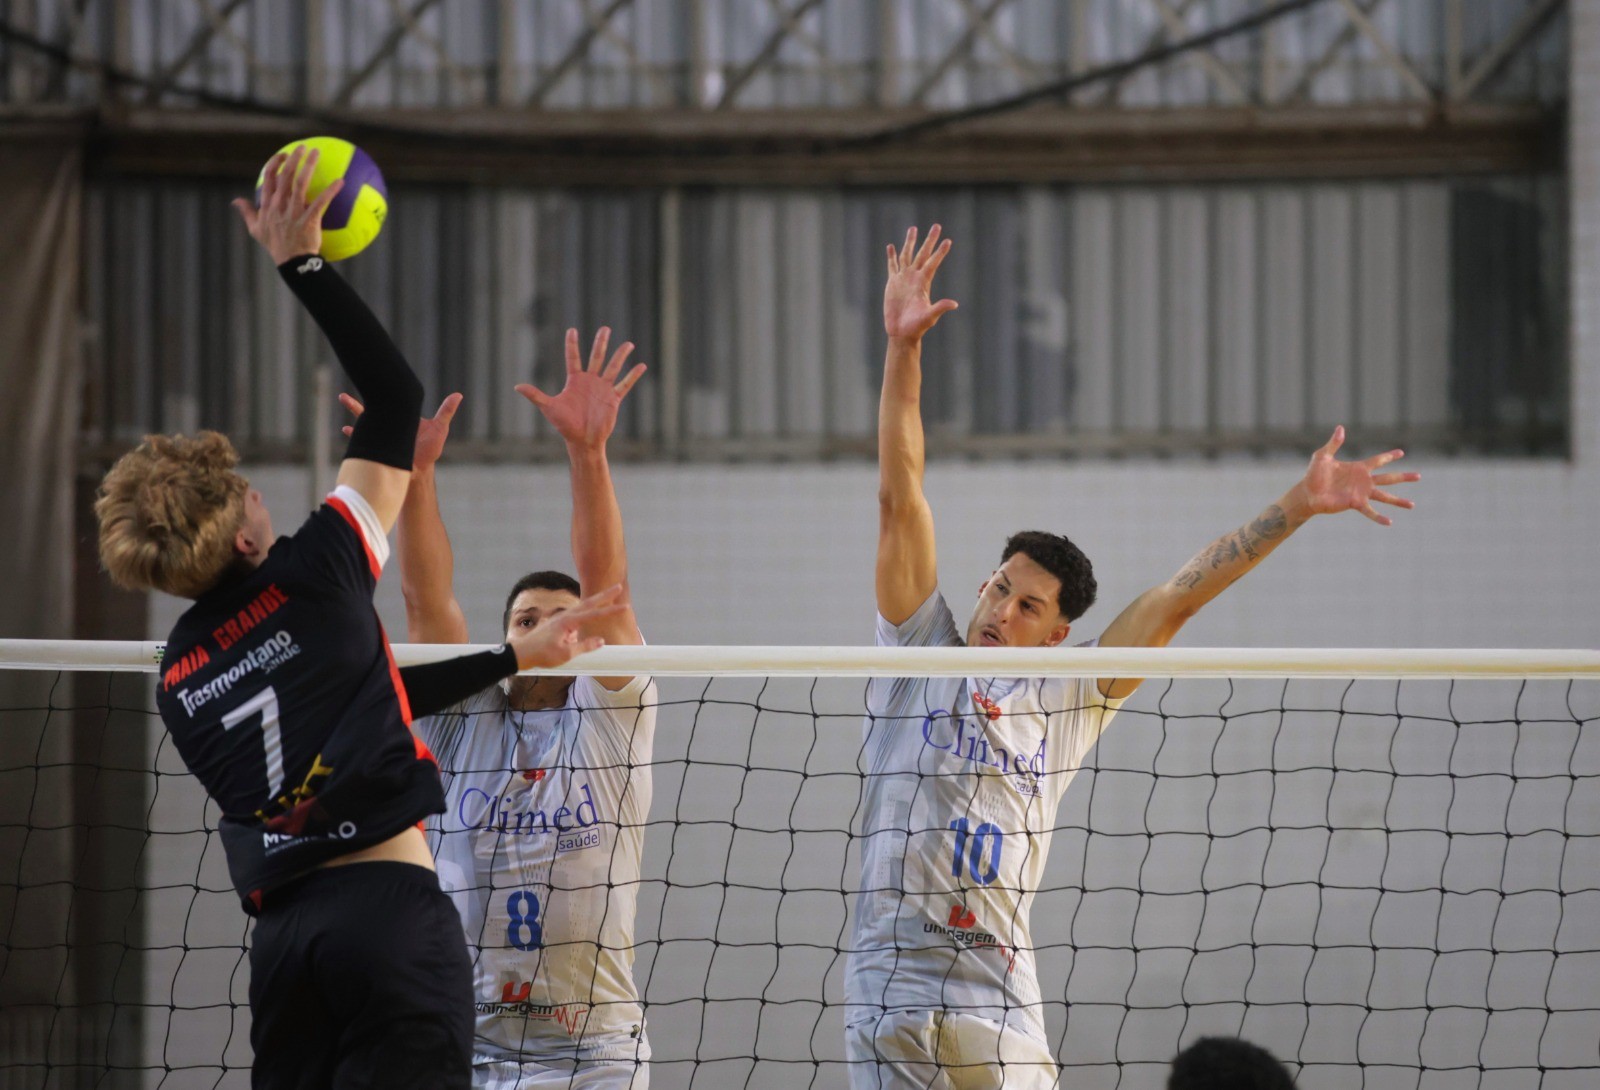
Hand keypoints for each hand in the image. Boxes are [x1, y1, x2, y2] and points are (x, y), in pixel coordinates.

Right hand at [232, 145, 343, 264]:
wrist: (292, 262)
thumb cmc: (275, 245)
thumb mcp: (255, 229)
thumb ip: (247, 212)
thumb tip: (235, 201)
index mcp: (268, 205)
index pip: (269, 178)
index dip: (275, 163)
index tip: (284, 155)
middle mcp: (280, 205)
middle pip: (285, 176)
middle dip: (293, 159)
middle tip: (303, 147)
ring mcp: (294, 212)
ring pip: (300, 184)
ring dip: (308, 166)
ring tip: (316, 153)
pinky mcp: (309, 220)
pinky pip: (320, 202)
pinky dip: (330, 191)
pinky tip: (340, 181)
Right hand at [340, 392, 462, 470]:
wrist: (418, 471)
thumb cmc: (430, 450)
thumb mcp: (440, 429)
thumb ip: (446, 412)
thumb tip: (458, 394)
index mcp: (401, 417)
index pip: (390, 400)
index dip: (383, 389)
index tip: (376, 375)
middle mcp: (389, 424)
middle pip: (373, 407)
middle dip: (362, 396)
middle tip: (350, 385)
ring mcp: (382, 435)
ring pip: (365, 419)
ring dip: (355, 410)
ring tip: (343, 398)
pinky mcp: (378, 448)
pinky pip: (363, 439)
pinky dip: (356, 433)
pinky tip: (347, 428)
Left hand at [506, 585, 628, 669]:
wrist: (520, 653)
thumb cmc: (542, 654)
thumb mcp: (565, 654)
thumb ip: (584, 646)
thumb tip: (601, 641)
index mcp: (568, 621)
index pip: (594, 614)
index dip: (611, 611)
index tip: (625, 606)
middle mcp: (565, 616)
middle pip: (589, 603)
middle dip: (605, 595)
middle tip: (618, 586)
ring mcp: (561, 619)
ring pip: (582, 610)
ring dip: (595, 604)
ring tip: (607, 599)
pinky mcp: (558, 625)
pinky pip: (575, 621)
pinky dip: (584, 619)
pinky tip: (578, 633)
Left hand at [515, 327, 645, 449]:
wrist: (582, 441)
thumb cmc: (565, 425)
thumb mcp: (549, 408)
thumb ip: (536, 395)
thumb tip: (517, 386)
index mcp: (575, 380)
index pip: (573, 358)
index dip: (572, 344)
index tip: (572, 330)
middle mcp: (590, 381)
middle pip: (596, 357)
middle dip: (601, 343)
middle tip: (605, 328)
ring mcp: (603, 389)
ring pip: (613, 368)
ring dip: (620, 356)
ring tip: (628, 343)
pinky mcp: (613, 398)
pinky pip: (624, 384)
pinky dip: (633, 376)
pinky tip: (641, 366)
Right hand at [884, 224, 957, 340]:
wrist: (902, 332)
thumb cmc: (917, 326)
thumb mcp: (930, 316)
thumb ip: (940, 308)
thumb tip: (954, 304)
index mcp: (923, 283)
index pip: (933, 263)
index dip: (940, 252)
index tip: (948, 241)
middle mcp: (914, 277)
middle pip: (922, 254)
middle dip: (929, 240)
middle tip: (936, 225)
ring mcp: (903, 279)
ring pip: (907, 255)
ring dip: (910, 242)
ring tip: (913, 228)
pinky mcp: (893, 283)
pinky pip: (892, 266)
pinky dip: (892, 256)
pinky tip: (891, 246)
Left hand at [1296, 426, 1419, 525]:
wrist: (1307, 493)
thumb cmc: (1313, 474)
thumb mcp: (1323, 456)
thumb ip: (1334, 443)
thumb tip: (1340, 427)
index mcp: (1358, 468)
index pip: (1378, 460)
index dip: (1389, 456)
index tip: (1402, 452)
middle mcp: (1363, 481)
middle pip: (1388, 478)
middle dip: (1404, 477)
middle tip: (1419, 476)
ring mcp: (1361, 493)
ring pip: (1384, 496)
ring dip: (1398, 501)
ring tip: (1412, 505)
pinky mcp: (1355, 503)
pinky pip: (1370, 511)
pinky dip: (1379, 517)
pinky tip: (1390, 521)